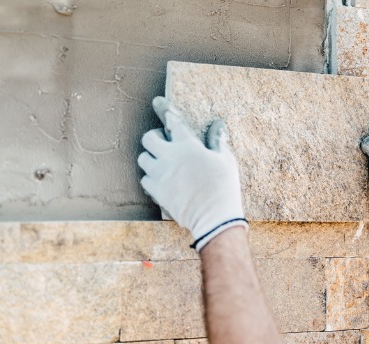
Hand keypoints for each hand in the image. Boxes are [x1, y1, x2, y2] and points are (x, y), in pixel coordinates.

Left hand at [138, 97, 247, 251]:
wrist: (213, 216)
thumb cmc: (223, 186)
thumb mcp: (225, 160)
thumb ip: (216, 140)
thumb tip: (217, 124)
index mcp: (188, 145)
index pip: (172, 120)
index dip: (164, 109)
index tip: (157, 102)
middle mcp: (170, 156)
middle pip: (148, 138)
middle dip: (154, 138)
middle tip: (163, 143)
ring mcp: (160, 174)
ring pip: (143, 158)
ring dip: (151, 158)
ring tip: (162, 164)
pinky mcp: (156, 191)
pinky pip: (144, 179)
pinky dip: (151, 178)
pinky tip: (161, 181)